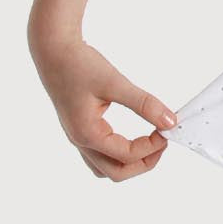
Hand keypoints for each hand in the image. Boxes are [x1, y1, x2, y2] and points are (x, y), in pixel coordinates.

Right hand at [30, 32, 178, 180]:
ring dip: (130, 162)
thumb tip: (169, 121)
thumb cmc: (78, 65)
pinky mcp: (79, 129)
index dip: (152, 146)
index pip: (127, 156)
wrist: (53, 51)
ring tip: (150, 143)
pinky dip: (118, 153)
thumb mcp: (115, 82)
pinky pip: (99, 155)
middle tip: (162, 142)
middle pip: (116, 173)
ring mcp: (78, 137)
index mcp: (87, 134)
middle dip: (144, 162)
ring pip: (106, 168)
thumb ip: (144, 103)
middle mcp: (80, 141)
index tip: (167, 129)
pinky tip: (130, 138)